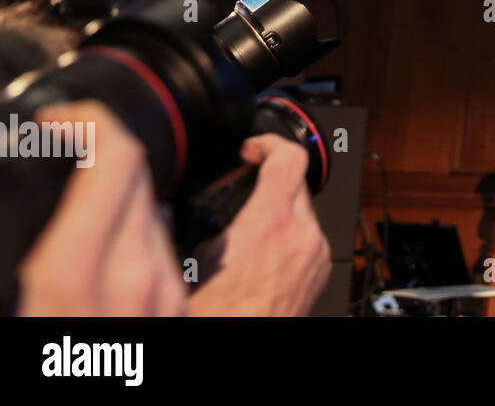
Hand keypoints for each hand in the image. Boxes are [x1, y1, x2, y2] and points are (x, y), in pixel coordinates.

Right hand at [17, 101, 188, 315]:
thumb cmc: (27, 398)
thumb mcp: (4, 300)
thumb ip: (19, 241)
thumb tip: (23, 198)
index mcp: (74, 273)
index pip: (113, 157)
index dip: (88, 119)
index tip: (60, 118)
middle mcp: (132, 278)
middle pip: (140, 174)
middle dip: (102, 149)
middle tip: (67, 148)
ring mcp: (163, 297)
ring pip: (155, 212)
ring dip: (123, 195)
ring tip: (80, 201)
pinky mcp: (179, 313)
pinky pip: (166, 253)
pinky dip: (139, 237)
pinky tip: (108, 249)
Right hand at [187, 134, 330, 316]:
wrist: (239, 351)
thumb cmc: (217, 316)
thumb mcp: (193, 258)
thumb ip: (199, 216)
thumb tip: (173, 198)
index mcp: (271, 224)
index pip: (289, 157)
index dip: (268, 142)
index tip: (252, 148)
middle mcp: (303, 236)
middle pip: (296, 182)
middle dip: (269, 180)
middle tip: (242, 188)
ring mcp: (317, 255)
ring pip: (303, 211)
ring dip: (279, 209)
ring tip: (246, 228)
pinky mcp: (321, 272)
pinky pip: (308, 237)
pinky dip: (288, 235)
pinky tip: (259, 253)